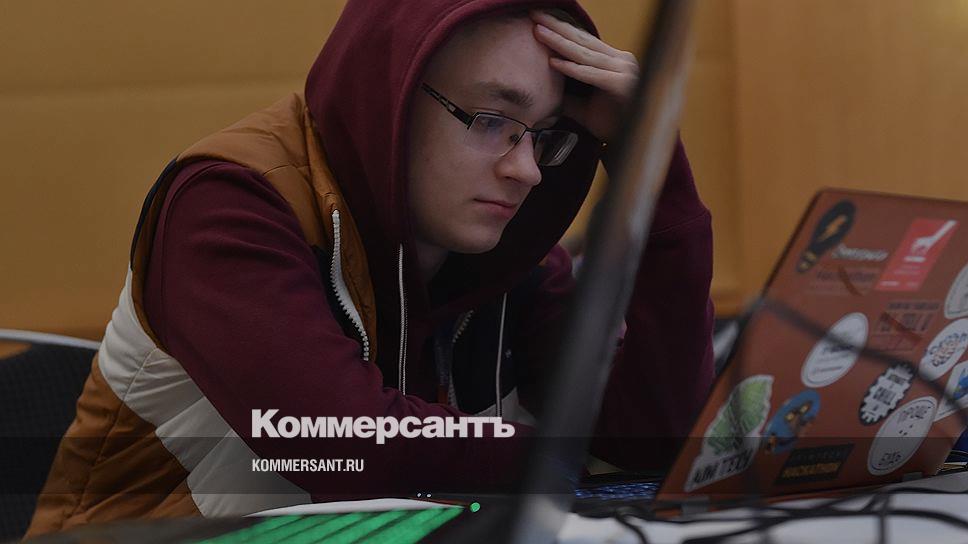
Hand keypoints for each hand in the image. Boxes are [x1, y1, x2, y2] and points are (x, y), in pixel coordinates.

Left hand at [531, 11, 638, 143]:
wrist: (633, 144)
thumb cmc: (611, 125)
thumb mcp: (583, 107)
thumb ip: (567, 96)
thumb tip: (544, 92)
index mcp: (613, 61)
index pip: (582, 40)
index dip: (560, 30)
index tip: (538, 20)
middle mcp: (620, 60)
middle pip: (582, 40)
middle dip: (557, 27)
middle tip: (534, 14)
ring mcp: (623, 70)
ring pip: (584, 54)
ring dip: (559, 42)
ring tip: (538, 32)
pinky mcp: (622, 84)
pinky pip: (592, 74)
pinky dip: (572, 69)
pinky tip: (554, 62)